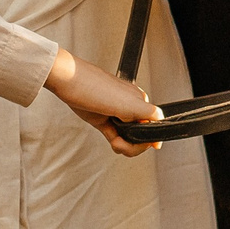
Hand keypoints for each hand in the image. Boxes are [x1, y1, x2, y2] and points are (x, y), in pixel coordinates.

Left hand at [44, 46, 164, 156]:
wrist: (67, 83)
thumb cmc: (95, 87)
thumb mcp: (128, 103)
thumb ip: (149, 113)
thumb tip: (162, 122)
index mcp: (139, 101)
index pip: (153, 125)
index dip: (148, 139)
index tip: (142, 144)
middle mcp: (129, 107)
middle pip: (141, 135)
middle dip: (134, 145)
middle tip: (121, 143)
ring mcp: (116, 114)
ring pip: (128, 138)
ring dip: (124, 145)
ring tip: (114, 142)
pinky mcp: (103, 120)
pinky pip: (116, 137)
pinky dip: (116, 143)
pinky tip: (113, 142)